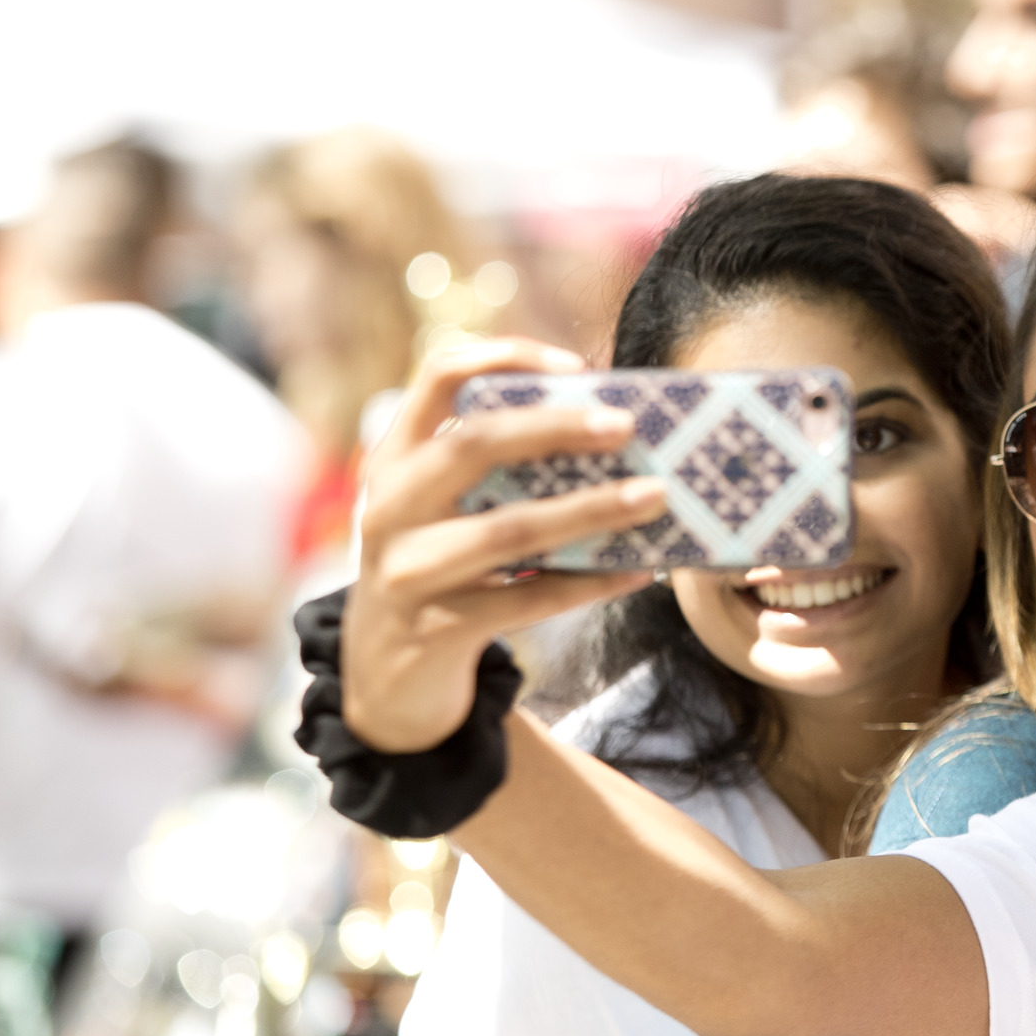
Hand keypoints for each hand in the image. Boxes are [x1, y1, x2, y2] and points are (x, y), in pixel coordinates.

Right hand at [344, 339, 669, 752]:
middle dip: (556, 428)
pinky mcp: (436, 627)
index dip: (505, 357)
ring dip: (590, 510)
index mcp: (394, 458)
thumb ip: (497, 472)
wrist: (383, 678)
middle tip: (626, 424)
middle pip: (473, 445)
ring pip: (508, 530)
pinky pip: (527, 600)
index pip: (438, 377)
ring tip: (652, 497)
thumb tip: (612, 436)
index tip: (576, 365)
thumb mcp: (443, 510)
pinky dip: (589, 583)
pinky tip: (635, 571)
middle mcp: (389, 505)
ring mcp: (407, 569)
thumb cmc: (438, 570)